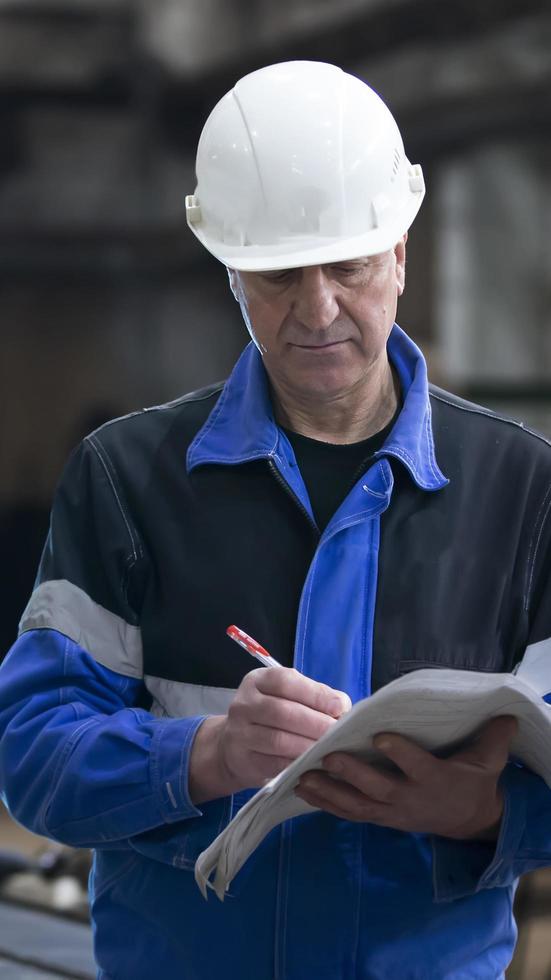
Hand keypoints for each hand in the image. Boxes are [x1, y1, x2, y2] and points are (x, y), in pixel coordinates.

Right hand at [189, 667, 350, 804]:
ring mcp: (239, 733)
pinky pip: (273, 763)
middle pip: (282, 712)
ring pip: (278, 740)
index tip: (340, 707)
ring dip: (308, 746)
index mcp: (258, 681)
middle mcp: (244, 704)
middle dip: (316, 723)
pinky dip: (296, 764)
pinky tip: (312, 764)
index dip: (315, 694)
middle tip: (338, 733)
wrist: (233, 746)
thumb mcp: (288, 697)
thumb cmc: (272, 717)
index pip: (286, 682)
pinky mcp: (243, 759)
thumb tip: (343, 708)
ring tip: (328, 749)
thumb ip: (315, 697)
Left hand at [295, 716, 517, 839]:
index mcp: (434, 779)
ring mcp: (391, 812)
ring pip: (357, 806)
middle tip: (329, 757)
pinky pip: (350, 814)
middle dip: (352, 775)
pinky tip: (304, 792)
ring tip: (303, 779)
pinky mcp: (379, 818)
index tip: (379, 735)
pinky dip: (327, 805)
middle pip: (378, 788)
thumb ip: (493, 737)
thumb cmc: (473, 781)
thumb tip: (506, 713)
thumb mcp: (489, 761)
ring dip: (329, 793)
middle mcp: (409, 798)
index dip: (399, 752)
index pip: (416, 765)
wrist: (468, 820)